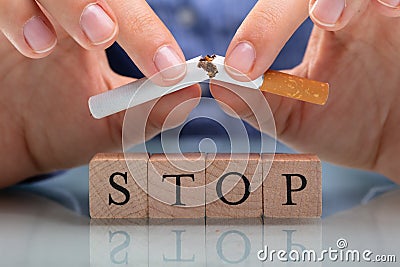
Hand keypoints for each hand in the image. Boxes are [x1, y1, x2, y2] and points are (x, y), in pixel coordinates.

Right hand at [0, 0, 199, 186]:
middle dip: (120, 13)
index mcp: (101, 27)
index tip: (167, 67)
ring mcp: (33, 6)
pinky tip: (35, 44)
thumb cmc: (59, 124)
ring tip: (82, 38)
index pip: (131, 14)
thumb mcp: (110, 123)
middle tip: (113, 37)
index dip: (149, 32)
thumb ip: (147, 111)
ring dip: (71, 4)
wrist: (8, 139)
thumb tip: (190, 96)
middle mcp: (69, 11)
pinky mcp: (0, 15)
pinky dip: (20, 13)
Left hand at [214, 0, 399, 182]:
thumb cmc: (349, 123)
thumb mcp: (295, 116)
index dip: (257, 32)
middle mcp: (346, 11)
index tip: (238, 65)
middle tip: (259, 53)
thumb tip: (218, 88)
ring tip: (328, 18)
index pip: (276, 12)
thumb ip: (258, 102)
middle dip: (276, 16)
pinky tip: (387, 10)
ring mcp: (379, 11)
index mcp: (318, 27)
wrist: (396, 142)